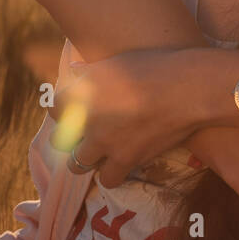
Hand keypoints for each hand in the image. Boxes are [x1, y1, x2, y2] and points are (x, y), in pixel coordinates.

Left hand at [47, 48, 198, 186]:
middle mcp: (84, 120)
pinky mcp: (125, 159)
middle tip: (88, 130)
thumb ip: (91, 71)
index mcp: (79, 92)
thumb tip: (75, 71)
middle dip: (71, 136)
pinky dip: (113, 173)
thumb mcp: (117, 61)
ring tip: (102, 150)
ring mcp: (103, 143)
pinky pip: (109, 178)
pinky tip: (122, 162)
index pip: (53, 106)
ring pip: (78, 165)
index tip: (74, 105)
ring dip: (87, 159)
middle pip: (60, 139)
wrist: (185, 88)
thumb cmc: (154, 65)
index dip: (63, 107)